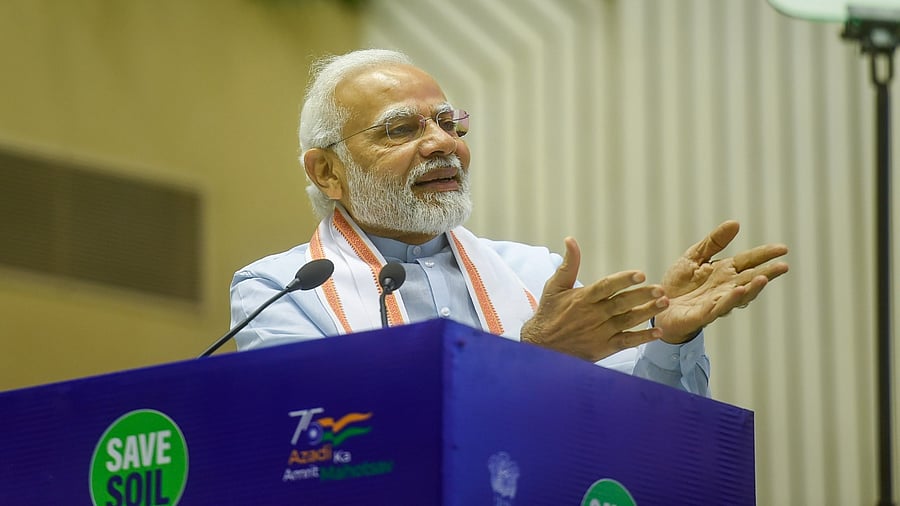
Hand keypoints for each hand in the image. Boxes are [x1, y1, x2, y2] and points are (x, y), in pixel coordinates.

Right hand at [521, 237, 669, 361]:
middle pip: (621, 304)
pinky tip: (658, 333)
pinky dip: (642, 338)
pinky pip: (626, 342)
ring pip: (627, 321)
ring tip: (664, 304)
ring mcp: (599, 332)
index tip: (640, 274)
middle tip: (660, 289)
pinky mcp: (603, 348)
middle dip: (642, 296)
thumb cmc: (549, 313)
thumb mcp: (555, 286)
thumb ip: (568, 264)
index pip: (606, 287)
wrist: (542, 347)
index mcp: (583, 298)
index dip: (623, 280)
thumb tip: (570, 240)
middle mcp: (593, 315)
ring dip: (647, 313)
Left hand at [654, 221, 788, 342]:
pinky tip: (737, 291)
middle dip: (767, 273)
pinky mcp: (701, 315)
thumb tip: (735, 223)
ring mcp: (715, 302)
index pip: (749, 261)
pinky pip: (717, 308)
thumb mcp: (694, 256)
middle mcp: (724, 288)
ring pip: (739, 296)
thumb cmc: (679, 283)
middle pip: (750, 279)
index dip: (765, 255)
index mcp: (724, 272)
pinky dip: (728, 301)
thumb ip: (714, 242)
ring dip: (752, 288)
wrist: (657, 306)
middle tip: (784, 266)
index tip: (783, 248)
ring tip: (763, 279)